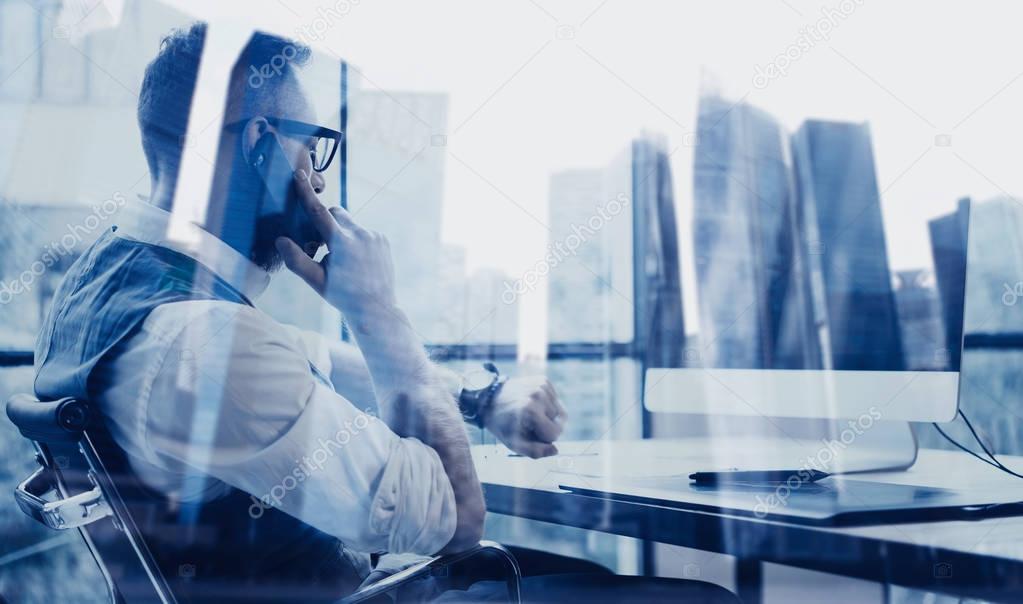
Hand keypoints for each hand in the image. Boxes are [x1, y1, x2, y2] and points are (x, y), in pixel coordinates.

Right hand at [275, 170, 396, 318]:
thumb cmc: (342, 295)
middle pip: (336, 213)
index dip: (306, 193)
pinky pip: (364, 232)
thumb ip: (296, 260)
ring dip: (343, 234)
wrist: (377, 308)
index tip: (299, 174)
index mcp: (341, 243)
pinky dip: (357, 240)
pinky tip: (358, 262)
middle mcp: (360, 234)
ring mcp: (374, 236)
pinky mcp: (383, 240)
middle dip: (327, 222)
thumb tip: (280, 240)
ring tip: (344, 261)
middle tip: (323, 245)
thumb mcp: (316, 280)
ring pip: (350, 224)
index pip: (318, 212)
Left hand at [482, 376, 566, 457]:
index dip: (543, 439)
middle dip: (547, 427)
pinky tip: (534, 405)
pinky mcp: (543, 380)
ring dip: (548, 416)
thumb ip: (536, 451)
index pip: (555, 434)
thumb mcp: (514, 443)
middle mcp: (539, 395)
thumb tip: (555, 450)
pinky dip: (547, 405)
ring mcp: (542, 386)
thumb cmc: (502, 424)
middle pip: (559, 422)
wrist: (489, 399)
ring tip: (531, 414)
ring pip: (559, 411)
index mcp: (532, 411)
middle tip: (530, 424)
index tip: (530, 434)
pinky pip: (556, 400)